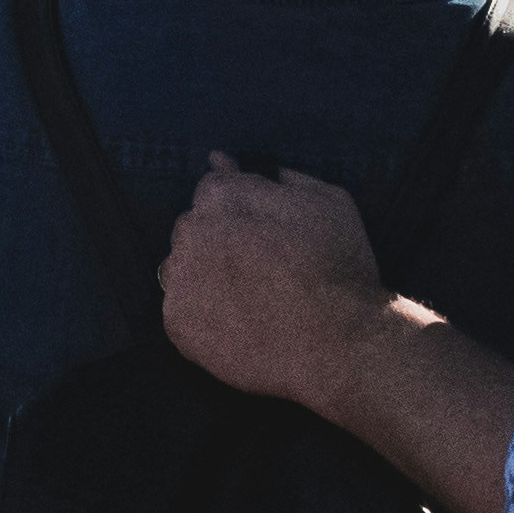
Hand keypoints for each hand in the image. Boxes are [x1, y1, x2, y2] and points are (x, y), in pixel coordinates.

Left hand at [161, 157, 391, 423]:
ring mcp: (179, 277)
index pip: (215, 187)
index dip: (240, 210)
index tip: (259, 233)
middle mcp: (190, 229)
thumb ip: (284, 179)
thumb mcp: (329, 202)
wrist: (334, 345)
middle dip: (218, 240)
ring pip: (182, 269)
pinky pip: (182, 312)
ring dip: (205, 277)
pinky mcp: (175, 322)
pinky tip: (238, 326)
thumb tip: (250, 166)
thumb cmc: (338, 267)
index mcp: (222, 194)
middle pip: (194, 228)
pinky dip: (203, 317)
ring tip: (249, 300)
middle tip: (258, 269)